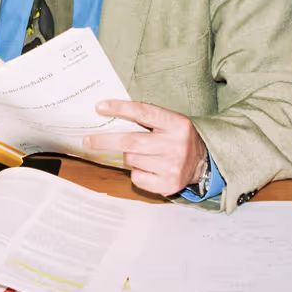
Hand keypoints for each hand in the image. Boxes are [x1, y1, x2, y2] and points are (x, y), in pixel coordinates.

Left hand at [83, 99, 206, 196]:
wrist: (204, 163)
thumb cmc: (178, 138)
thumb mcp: (170, 122)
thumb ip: (147, 119)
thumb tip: (110, 116)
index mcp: (177, 124)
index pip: (143, 112)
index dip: (119, 108)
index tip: (100, 107)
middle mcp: (175, 144)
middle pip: (130, 141)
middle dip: (104, 140)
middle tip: (87, 140)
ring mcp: (172, 166)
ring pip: (132, 159)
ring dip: (128, 156)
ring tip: (142, 154)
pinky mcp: (168, 184)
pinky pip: (137, 177)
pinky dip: (136, 172)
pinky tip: (149, 168)